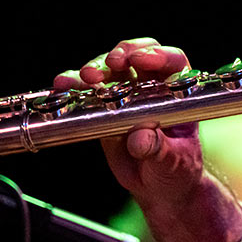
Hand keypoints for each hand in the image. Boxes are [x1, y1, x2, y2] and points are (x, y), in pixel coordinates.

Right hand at [54, 38, 203, 211]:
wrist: (159, 187)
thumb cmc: (177, 169)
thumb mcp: (174, 161)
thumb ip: (159, 149)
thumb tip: (140, 139)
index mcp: (178, 92)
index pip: (172, 61)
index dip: (158, 55)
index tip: (142, 60)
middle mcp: (151, 87)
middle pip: (137, 55)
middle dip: (123, 54)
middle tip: (112, 63)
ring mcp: (125, 94)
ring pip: (109, 69)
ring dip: (96, 68)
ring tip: (85, 77)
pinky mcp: (103, 108)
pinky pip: (86, 91)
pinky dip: (74, 85)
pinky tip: (63, 84)